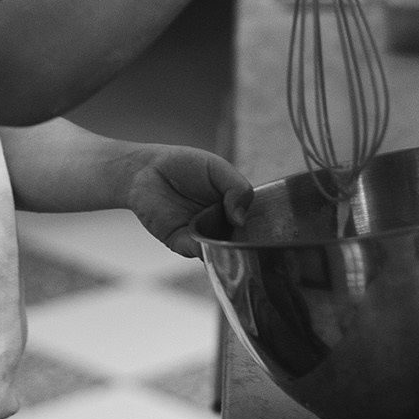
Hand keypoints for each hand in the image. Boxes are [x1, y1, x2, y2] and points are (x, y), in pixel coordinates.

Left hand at [122, 145, 252, 258]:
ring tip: (230, 243)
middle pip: (242, 244)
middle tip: (254, 244)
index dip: (264, 230)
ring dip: (227, 252)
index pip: (256, 225)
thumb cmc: (183, 165)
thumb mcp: (217, 168)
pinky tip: (208, 242)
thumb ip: (237, 187)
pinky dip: (204, 251)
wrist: (146, 169)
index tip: (272, 233)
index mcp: (234, 208)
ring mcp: (203, 236)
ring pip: (222, 253)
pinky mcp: (182, 243)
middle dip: (248, 246)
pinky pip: (198, 252)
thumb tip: (241, 219)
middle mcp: (221, 225)